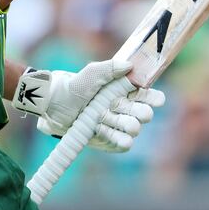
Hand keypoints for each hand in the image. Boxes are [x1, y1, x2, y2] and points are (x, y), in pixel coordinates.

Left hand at [12, 60, 165, 151]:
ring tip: (108, 119)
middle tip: (127, 109)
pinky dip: (117, 138)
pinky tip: (106, 132)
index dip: (154, 98)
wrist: (54, 106)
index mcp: (124, 91)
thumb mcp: (90, 73)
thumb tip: (129, 66)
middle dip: (138, 112)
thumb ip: (109, 68)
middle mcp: (124, 109)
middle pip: (145, 114)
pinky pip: (123, 144)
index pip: (148, 95)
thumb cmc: (73, 86)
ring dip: (124, 124)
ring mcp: (117, 125)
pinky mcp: (109, 140)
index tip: (155, 99)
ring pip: (134, 129)